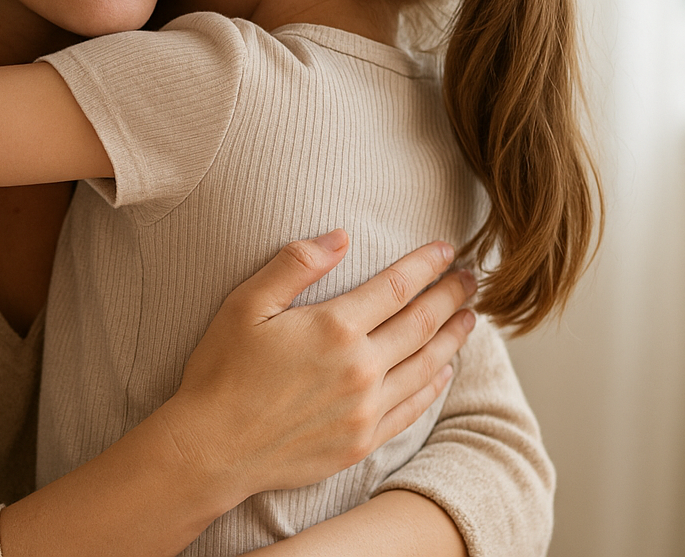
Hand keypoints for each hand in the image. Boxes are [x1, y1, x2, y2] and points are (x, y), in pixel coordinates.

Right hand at [153, 230, 476, 500]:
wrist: (211, 448)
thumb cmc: (221, 372)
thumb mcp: (246, 304)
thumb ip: (295, 265)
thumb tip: (340, 236)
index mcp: (335, 327)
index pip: (397, 286)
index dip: (427, 265)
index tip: (448, 250)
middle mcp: (360, 368)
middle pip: (422, 324)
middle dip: (451, 296)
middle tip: (472, 279)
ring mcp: (365, 409)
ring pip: (426, 366)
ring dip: (453, 338)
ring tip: (470, 318)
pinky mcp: (362, 441)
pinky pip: (412, 408)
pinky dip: (434, 387)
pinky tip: (444, 372)